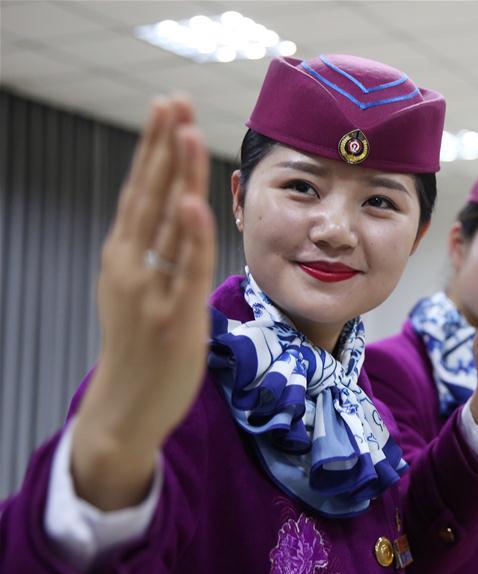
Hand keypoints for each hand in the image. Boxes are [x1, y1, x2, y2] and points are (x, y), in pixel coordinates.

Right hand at [71, 96, 215, 509]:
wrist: (126, 408)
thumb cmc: (141, 347)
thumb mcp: (139, 290)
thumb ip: (156, 252)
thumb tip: (176, 213)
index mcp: (124, 256)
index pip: (141, 190)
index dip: (154, 149)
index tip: (167, 108)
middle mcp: (131, 265)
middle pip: (149, 194)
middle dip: (163, 146)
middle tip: (174, 100)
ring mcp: (149, 291)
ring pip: (166, 223)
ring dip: (176, 174)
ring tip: (185, 130)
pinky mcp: (173, 318)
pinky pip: (184, 269)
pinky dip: (188, 235)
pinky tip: (191, 201)